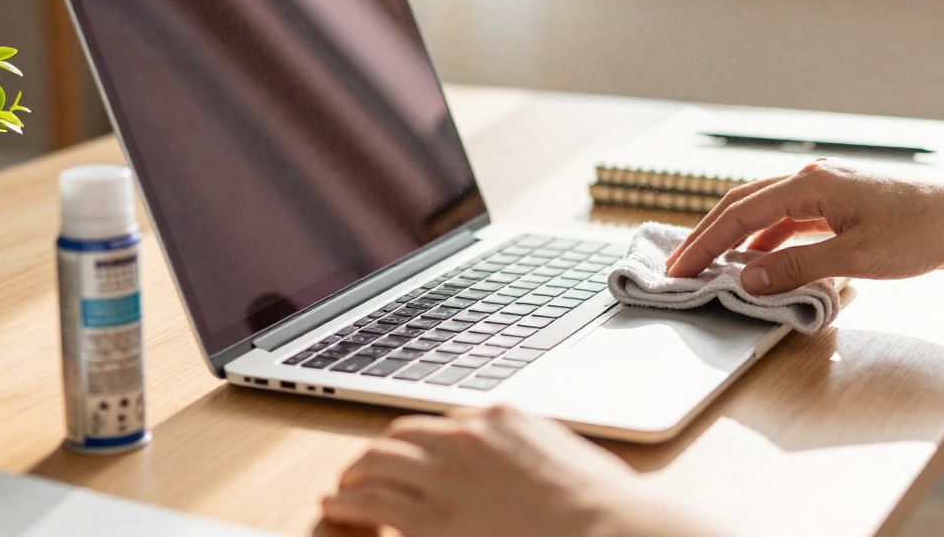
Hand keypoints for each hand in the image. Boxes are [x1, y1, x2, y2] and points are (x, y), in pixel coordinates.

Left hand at [322, 406, 724, 536]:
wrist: (609, 533)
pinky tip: (334, 507)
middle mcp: (467, 436)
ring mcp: (446, 473)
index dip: (424, 446)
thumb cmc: (605, 511)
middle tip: (366, 470)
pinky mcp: (430, 517)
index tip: (416, 459)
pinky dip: (346, 502)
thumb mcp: (575, 461)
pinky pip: (371, 501)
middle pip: (403, 435)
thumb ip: (543, 454)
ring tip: (342, 489)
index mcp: (504, 419)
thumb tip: (547, 464)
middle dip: (383, 453)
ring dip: (356, 474)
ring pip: (378, 461)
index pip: (446, 424)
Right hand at [665, 160, 943, 292]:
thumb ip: (796, 268)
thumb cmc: (922, 233)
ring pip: (764, 212)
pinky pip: (787, 221)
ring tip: (710, 267)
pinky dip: (765, 242)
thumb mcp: (855, 258)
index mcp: (810, 183)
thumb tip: (746, 279)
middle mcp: (812, 179)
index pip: (740, 212)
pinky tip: (757, 263)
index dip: (705, 242)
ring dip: (735, 239)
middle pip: (743, 204)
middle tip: (680, 268)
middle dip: (708, 237)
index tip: (679, 269)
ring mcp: (825, 191)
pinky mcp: (838, 206)